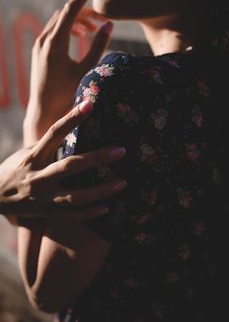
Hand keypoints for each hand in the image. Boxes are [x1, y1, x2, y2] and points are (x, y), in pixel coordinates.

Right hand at [0, 100, 125, 222]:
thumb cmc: (14, 170)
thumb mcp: (27, 153)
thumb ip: (49, 145)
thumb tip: (74, 129)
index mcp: (33, 157)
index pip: (54, 133)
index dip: (72, 118)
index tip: (90, 104)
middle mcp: (38, 177)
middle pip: (71, 166)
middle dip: (97, 158)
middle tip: (121, 151)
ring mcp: (42, 198)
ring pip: (75, 197)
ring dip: (101, 191)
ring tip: (122, 183)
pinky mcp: (46, 214)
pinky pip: (70, 217)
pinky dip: (89, 214)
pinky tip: (107, 208)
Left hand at [24, 0, 112, 140]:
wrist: (44, 110)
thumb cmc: (66, 94)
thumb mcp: (85, 70)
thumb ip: (98, 47)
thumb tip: (109, 26)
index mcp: (56, 43)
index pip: (72, 9)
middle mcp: (44, 39)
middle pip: (66, 13)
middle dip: (84, 11)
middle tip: (102, 19)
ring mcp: (39, 44)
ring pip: (59, 21)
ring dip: (77, 21)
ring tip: (93, 29)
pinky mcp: (39, 50)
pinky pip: (54, 31)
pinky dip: (67, 28)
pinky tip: (79, 36)